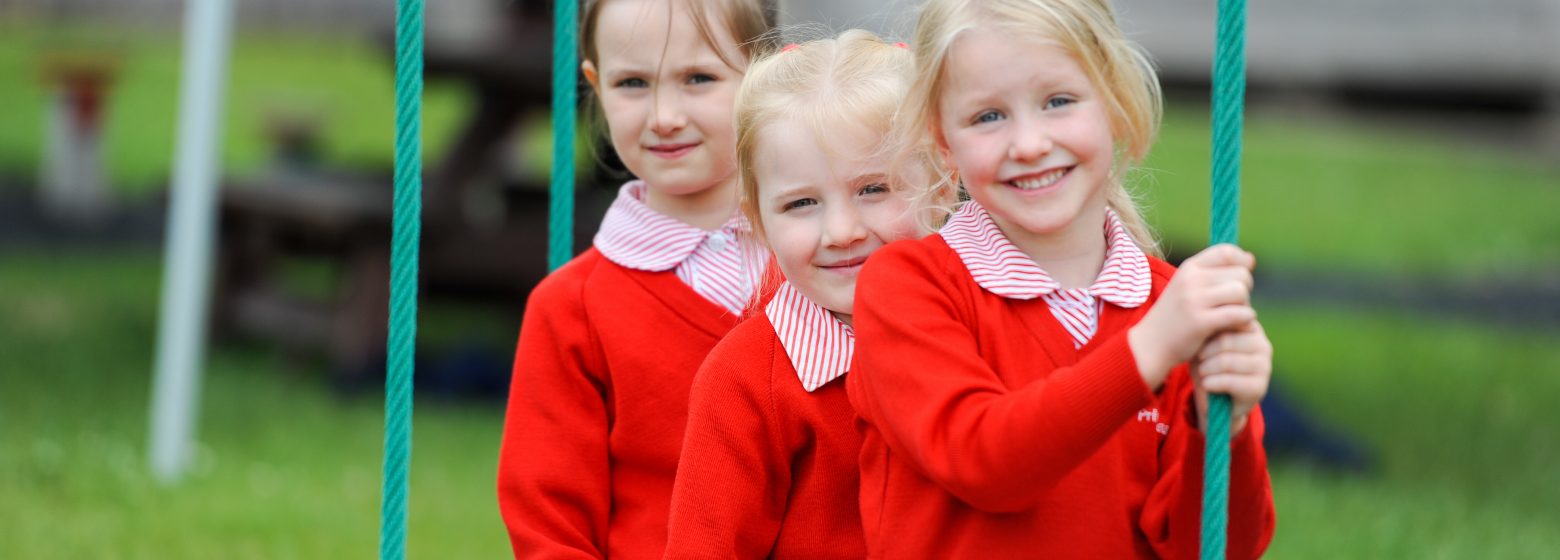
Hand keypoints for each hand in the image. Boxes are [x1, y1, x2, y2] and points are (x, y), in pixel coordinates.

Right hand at [1128, 244, 1255, 388]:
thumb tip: (1250, 258)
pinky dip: (1244, 320)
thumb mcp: (1188, 287)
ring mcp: (1194, 300)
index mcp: (1188, 268)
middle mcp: (1190, 280)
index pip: (1226, 252)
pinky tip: (1237, 325)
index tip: (1241, 278)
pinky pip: (1238, 314)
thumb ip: (1215, 273)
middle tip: (1234, 304)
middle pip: (1240, 274)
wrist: (1150, 345)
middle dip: (1245, 289)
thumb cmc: (1175, 317)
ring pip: (1240, 292)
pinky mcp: (1200, 322)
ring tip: (1233, 315)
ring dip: (1244, 305)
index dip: (1242, 262)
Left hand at [1192, 319, 1272, 434]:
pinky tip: (1206, 384)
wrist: (1215, 400)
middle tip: (1198, 360)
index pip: (1228, 320)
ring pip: (1226, 361)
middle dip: (1205, 352)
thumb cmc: (1207, 364)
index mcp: (1250, 328)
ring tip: (1202, 372)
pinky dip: (1211, 383)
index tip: (1196, 341)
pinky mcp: (1259, 387)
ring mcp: (1264, 366)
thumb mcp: (1203, 343)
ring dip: (1206, 369)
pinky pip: (1230, 381)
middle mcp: (1262, 344)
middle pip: (1226, 341)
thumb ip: (1209, 329)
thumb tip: (1208, 317)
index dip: (1207, 332)